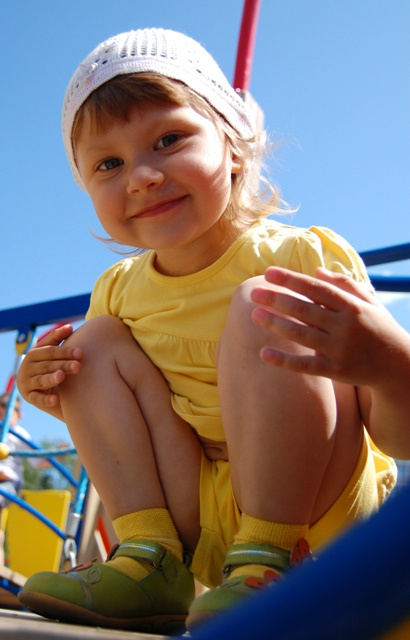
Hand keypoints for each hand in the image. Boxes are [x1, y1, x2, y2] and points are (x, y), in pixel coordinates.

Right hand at [16, 324, 82, 417]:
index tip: (81, 352)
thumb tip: (69, 326)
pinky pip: (37, 399)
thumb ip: (57, 339)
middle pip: (48, 365)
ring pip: (41, 380)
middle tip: (78, 366)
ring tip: (61, 377)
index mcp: (35, 353)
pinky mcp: (29, 397)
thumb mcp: (49, 352)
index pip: (50, 351)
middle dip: (63, 365)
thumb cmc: (47, 365)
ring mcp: (27, 382)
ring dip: (51, 378)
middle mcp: (28, 366)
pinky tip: (56, 400)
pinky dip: (46, 400)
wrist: (33, 385)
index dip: (65, 351)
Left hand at [250, 266, 409, 387]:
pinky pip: (306, 366)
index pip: (316, 289)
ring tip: (254, 315)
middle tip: (253, 292)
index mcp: (352, 306)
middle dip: (278, 299)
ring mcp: (341, 350)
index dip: (291, 280)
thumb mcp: (369, 302)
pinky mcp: (337, 371)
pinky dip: (284, 361)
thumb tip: (316, 272)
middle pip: (305, 310)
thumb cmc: (379, 328)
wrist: (398, 364)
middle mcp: (346, 326)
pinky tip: (263, 353)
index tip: (268, 273)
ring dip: (276, 324)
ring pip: (303, 335)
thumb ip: (344, 285)